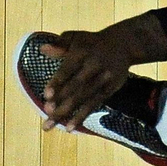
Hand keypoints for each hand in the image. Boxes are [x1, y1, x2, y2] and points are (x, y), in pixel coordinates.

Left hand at [37, 22, 153, 130]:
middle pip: (76, 85)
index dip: (58, 81)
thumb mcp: (78, 38)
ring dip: (67, 112)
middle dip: (60, 100)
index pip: (68, 68)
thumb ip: (60, 44)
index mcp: (83, 51)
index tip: (46, 95)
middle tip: (46, 113)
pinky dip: (82, 116)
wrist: (124, 44)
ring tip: (51, 124)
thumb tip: (43, 49)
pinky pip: (94, 104)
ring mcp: (104, 77)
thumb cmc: (93, 43)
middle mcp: (95, 64)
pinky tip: (70, 127)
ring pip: (83, 97)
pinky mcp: (111, 88)